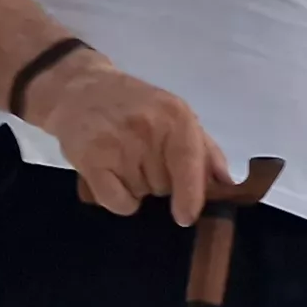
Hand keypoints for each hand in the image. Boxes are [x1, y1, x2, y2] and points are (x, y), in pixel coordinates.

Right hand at [30, 53, 236, 223]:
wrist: (79, 90)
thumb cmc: (136, 106)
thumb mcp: (176, 116)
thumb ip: (205, 150)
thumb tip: (226, 185)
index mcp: (176, 117)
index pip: (189, 163)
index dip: (191, 194)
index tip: (187, 216)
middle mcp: (147, 128)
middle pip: (166, 186)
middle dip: (160, 182)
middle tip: (143, 157)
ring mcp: (117, 144)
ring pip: (141, 194)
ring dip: (137, 187)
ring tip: (124, 158)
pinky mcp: (90, 160)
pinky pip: (117, 202)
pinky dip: (118, 200)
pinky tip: (111, 177)